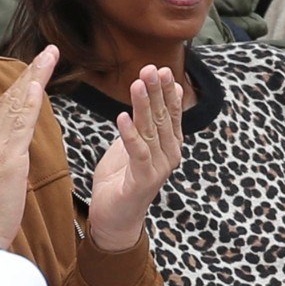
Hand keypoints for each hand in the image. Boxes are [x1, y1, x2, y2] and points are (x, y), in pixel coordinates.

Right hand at [0, 46, 58, 248]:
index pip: (4, 106)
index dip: (20, 85)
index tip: (35, 69)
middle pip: (11, 98)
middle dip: (31, 72)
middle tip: (49, 51)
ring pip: (17, 105)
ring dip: (34, 78)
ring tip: (48, 57)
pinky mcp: (8, 159)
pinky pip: (21, 125)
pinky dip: (29, 103)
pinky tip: (38, 85)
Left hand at [88, 66, 182, 251]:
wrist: (113, 218)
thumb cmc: (121, 179)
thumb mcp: (130, 145)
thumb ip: (141, 124)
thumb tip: (147, 97)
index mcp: (168, 144)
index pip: (171, 112)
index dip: (166, 91)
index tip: (162, 68)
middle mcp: (169, 155)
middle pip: (164, 117)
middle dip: (157, 91)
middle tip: (151, 68)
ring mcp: (158, 168)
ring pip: (152, 131)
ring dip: (144, 106)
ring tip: (137, 84)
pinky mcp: (143, 181)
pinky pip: (137, 153)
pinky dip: (130, 134)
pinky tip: (122, 117)